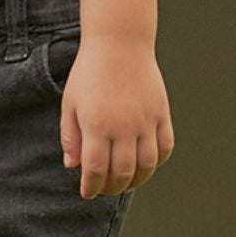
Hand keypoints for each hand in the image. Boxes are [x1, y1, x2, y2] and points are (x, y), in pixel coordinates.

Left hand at [61, 41, 172, 199]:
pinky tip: (146, 164)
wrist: (119, 44)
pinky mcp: (161, 114)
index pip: (96, 169)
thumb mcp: (70, 103)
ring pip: (147, 165)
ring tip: (126, 182)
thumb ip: (71, 136)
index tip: (87, 192)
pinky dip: (157, 162)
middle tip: (105, 188)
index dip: (91, 186)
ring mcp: (146, 121)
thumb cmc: (90, 73)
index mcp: (97, 125)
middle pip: (123, 173)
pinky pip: (165, 147)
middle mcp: (124, 127)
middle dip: (112, 187)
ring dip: (136, 180)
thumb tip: (72, 165)